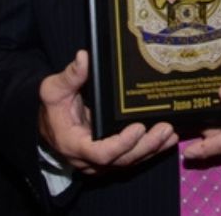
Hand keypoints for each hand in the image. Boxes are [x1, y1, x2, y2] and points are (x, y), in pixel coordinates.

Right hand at [38, 50, 177, 174]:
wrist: (50, 124)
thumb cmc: (52, 107)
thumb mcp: (54, 89)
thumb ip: (70, 75)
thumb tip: (84, 57)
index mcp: (74, 144)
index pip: (101, 153)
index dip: (122, 144)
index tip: (138, 128)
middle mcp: (89, 160)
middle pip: (122, 160)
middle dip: (146, 145)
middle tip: (164, 128)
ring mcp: (102, 162)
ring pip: (130, 161)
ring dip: (153, 149)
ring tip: (170, 133)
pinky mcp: (112, 158)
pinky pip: (132, 158)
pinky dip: (151, 149)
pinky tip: (167, 139)